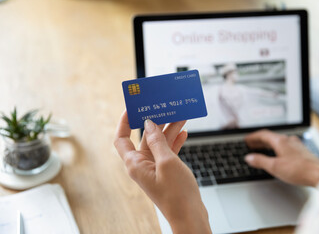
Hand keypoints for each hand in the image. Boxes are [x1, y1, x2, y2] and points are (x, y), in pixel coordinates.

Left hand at [114, 111, 210, 233]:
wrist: (190, 216)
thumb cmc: (177, 194)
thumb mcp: (167, 162)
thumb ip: (157, 141)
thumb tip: (148, 124)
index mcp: (135, 164)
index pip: (121, 139)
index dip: (124, 122)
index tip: (132, 108)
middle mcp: (142, 165)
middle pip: (144, 138)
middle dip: (155, 122)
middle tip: (163, 108)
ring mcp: (154, 168)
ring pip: (159, 143)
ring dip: (169, 130)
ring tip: (180, 116)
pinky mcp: (166, 171)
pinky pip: (167, 152)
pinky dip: (175, 142)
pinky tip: (184, 133)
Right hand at [244, 130, 318, 186]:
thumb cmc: (299, 170)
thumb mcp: (274, 167)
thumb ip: (260, 161)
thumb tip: (249, 157)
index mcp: (281, 141)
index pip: (263, 134)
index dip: (253, 137)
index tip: (247, 139)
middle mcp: (289, 141)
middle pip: (271, 137)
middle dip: (259, 140)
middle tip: (251, 144)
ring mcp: (296, 146)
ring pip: (279, 141)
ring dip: (268, 144)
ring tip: (262, 149)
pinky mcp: (302, 152)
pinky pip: (286, 146)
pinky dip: (277, 148)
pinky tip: (278, 155)